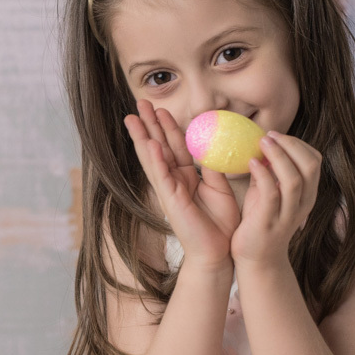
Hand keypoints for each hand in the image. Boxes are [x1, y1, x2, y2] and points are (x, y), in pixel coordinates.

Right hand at [124, 100, 239, 267]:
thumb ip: (214, 167)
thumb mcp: (220, 187)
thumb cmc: (220, 224)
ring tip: (133, 117)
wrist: (219, 252)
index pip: (173, 146)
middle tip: (139, 102)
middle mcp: (173, 181)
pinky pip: (162, 176)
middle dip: (149, 124)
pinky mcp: (171, 201)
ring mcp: (169, 190)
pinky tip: (150, 143)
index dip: (167, 126)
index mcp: (185, 177)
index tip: (160, 108)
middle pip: (158, 146)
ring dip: (143, 136)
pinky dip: (156, 159)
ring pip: (153, 158)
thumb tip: (215, 144)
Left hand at [232, 131, 320, 266]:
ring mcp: (287, 214)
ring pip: (294, 179)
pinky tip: (250, 163)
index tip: (276, 135)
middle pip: (310, 165)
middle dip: (290, 145)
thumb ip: (269, 172)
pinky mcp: (269, 222)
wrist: (256, 259)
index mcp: (306, 194)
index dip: (297, 144)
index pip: (314, 160)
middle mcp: (302, 203)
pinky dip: (262, 174)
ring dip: (278, 156)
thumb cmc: (260, 222)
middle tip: (269, 135)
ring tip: (261, 143)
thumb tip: (261, 144)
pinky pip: (271, 194)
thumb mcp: (268, 193)